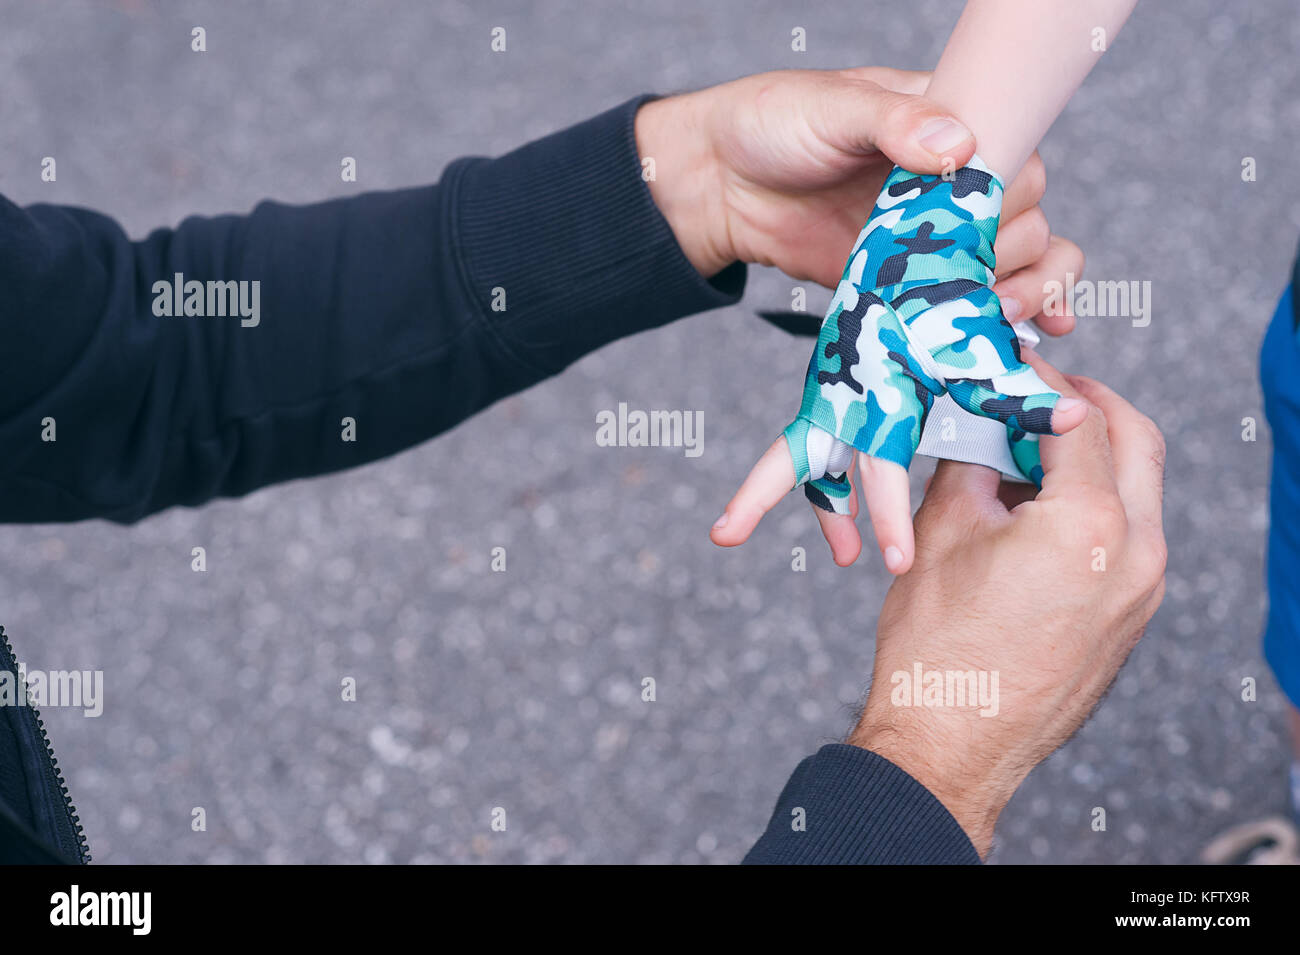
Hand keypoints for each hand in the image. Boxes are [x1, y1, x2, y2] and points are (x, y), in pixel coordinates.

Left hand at [634, 67, 1081, 335]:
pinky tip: (1039, 333)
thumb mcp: (832, 108)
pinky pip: (978, 296)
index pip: (1015, 156)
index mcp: (949, 124)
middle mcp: (957, 179)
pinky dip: (1017, 315)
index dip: (1011, 193)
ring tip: (1001, 312)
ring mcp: (940, 233)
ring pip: (1021, 260)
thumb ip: (893, 123)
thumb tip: (955, 144)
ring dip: (1026, 290)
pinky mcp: (916, 278)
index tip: (985, 221)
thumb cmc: (774, 125)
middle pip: (1025, 218)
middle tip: (972, 275)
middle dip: (1011, 253)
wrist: (721, 185)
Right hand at [846, 352, 1166, 856]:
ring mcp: (1143, 592)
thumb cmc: (937, 647)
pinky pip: (1128, 537)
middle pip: (1138, 443)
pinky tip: (1037, 508)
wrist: (948, 745)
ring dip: (1097, 456)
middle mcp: (1137, 555)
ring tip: (1029, 450)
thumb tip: (981, 422)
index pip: (1081, 417)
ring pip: (1139, 491)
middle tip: (1043, 390)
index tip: (1012, 366)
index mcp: (1089, 525)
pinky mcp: (1131, 619)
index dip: (1042, 380)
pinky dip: (1095, 504)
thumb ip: (971, 459)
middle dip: (1094, 406)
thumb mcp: (941, 529)